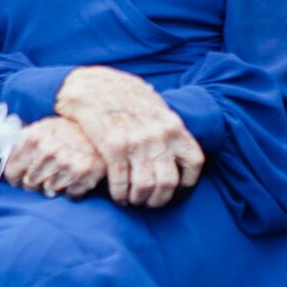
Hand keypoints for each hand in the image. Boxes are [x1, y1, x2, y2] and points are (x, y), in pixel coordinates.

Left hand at [5, 116, 105, 199]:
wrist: (103, 129)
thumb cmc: (68, 131)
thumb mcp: (43, 127)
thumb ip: (22, 140)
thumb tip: (0, 154)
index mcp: (34, 138)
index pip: (12, 172)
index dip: (15, 177)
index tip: (20, 178)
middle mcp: (49, 151)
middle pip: (30, 184)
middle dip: (34, 183)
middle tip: (44, 176)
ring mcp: (68, 165)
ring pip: (49, 190)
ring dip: (53, 186)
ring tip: (61, 174)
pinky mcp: (85, 176)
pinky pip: (70, 195)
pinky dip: (71, 190)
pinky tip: (74, 178)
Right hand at [56, 66, 203, 208]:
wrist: (92, 84)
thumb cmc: (124, 95)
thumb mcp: (155, 106)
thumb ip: (166, 127)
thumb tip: (177, 143)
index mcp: (173, 126)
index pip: (194, 162)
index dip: (188, 182)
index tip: (177, 189)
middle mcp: (158, 135)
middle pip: (169, 182)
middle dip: (159, 199)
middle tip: (149, 202)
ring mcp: (136, 141)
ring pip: (146, 186)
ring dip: (139, 199)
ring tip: (133, 200)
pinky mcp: (113, 147)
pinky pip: (121, 181)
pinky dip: (120, 194)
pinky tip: (118, 196)